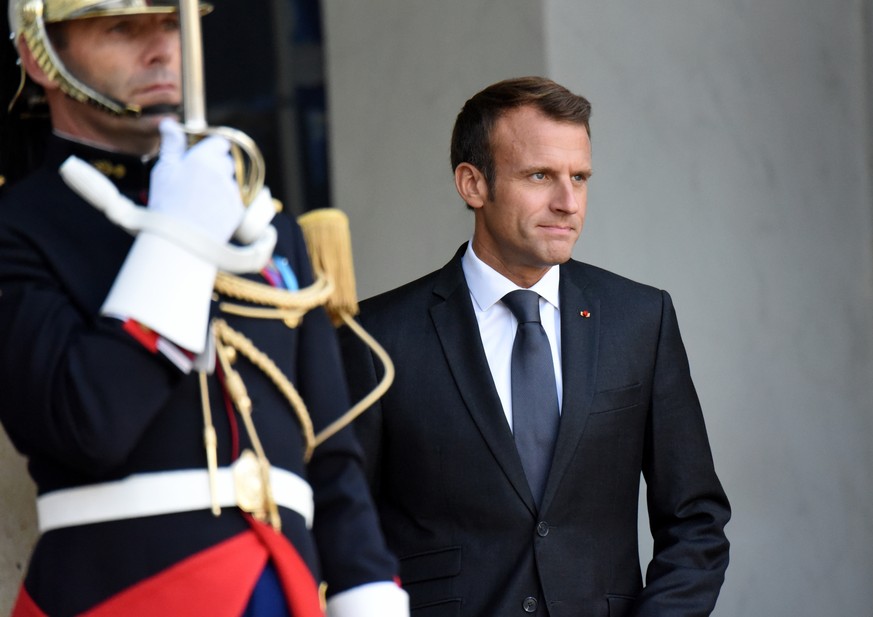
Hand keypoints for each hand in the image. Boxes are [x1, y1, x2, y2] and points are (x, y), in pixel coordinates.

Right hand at [149, 118, 243, 242]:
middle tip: (195, 181)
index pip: (220, 143)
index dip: (211, 148)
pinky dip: (223, 205)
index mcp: (205, 158)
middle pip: (226, 163)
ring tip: (199, 202)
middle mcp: (223, 173)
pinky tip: (207, 213)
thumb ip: (172, 145)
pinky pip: (233, 202)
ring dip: (219, 187)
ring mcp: (232, 192)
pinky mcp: (238, 211)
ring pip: (229, 183)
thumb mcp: (164, 170)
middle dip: (215, 168)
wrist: (181, 239)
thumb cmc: (168, 203)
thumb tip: (170, 123)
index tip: (200, 155)